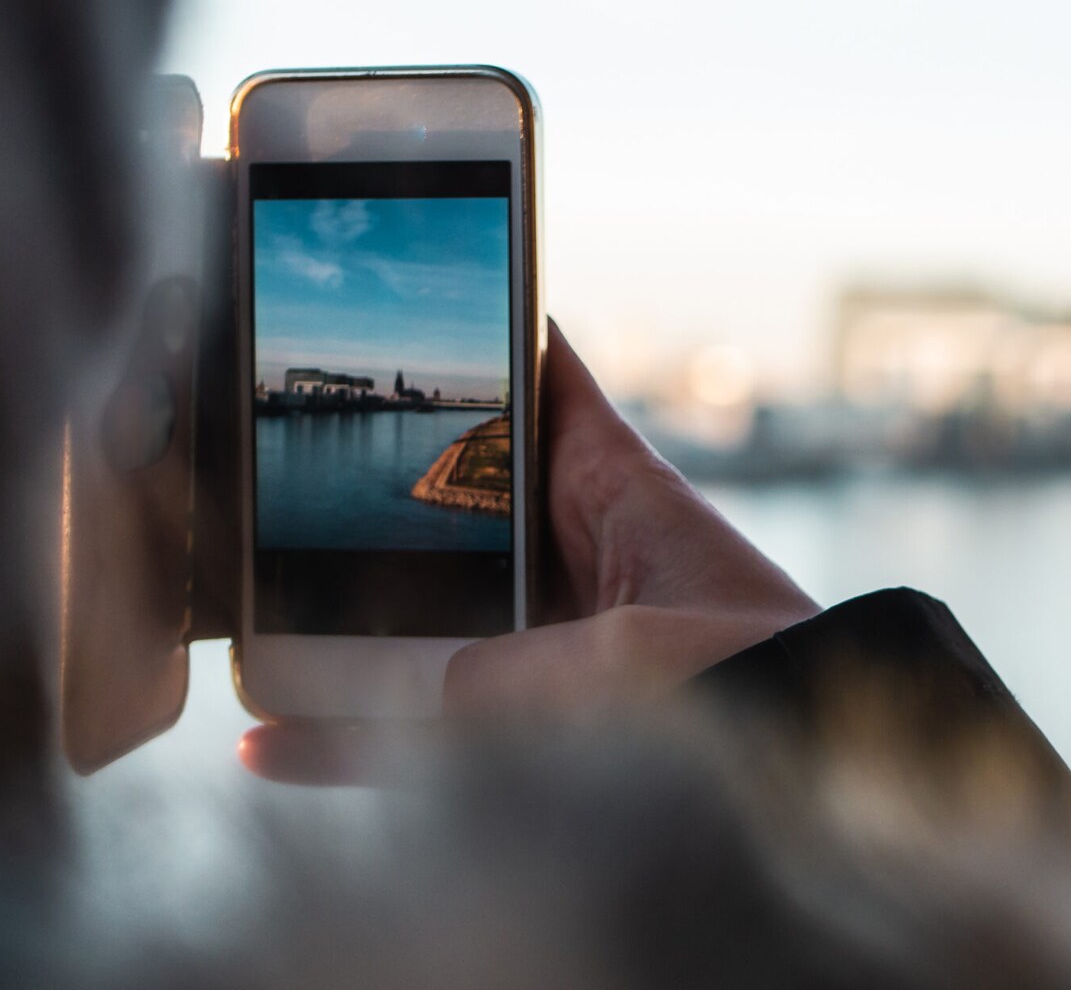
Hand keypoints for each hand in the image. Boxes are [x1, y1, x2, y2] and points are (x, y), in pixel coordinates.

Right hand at [239, 320, 818, 782]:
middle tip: (253, 463)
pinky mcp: (528, 733)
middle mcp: (575, 556)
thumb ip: (498, 674)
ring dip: (329, 620)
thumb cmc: (769, 691)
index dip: (484, 324)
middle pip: (446, 496)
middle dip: (358, 483)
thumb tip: (369, 693)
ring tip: (237, 611)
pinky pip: (416, 734)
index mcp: (618, 491)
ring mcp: (546, 643)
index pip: (542, 378)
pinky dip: (344, 743)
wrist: (834, 788)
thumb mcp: (628, 664)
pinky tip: (266, 744)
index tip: (415, 282)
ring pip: (416, 616)